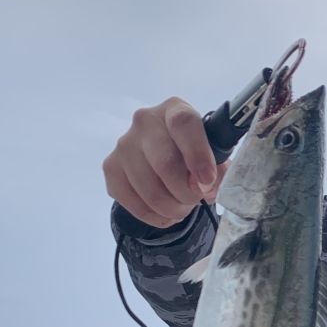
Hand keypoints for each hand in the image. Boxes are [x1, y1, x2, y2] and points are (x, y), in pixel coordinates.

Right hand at [102, 97, 228, 228]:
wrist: (164, 160)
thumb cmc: (193, 155)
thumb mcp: (214, 158)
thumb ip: (216, 171)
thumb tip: (204, 187)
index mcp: (174, 109)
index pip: (183, 124)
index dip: (197, 154)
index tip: (207, 181)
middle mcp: (144, 121)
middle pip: (165, 164)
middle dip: (187, 193)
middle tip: (195, 199)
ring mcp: (123, 144)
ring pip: (150, 191)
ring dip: (173, 209)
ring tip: (181, 206)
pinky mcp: (110, 168)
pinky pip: (135, 205)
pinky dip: (156, 217)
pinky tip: (165, 212)